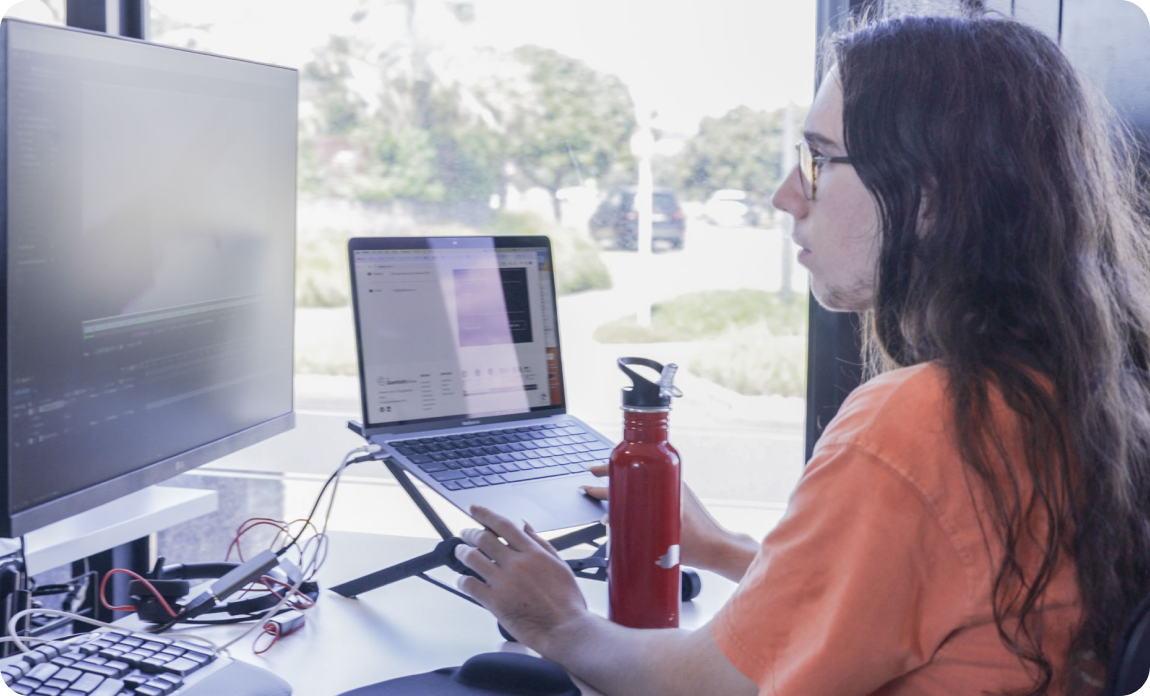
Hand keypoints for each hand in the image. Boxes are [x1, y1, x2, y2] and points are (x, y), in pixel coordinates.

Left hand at [454, 505, 590, 654]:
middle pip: (484, 538)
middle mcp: (517, 564)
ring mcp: (504, 583)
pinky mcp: (496, 602)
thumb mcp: (559, 565)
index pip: (504, 525)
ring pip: (473, 558)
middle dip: (470, 532)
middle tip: (464, 533)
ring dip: (462, 552)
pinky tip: (462, 581)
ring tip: (460, 552)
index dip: (485, 514)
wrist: (566, 629)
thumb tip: (525, 527)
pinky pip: (470, 586)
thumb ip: (541, 544)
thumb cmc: (567, 602)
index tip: (475, 510)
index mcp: (533, 553)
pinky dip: (462, 581)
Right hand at [582, 464, 756, 580]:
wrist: (719, 548)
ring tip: (607, 479)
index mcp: (663, 492)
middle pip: (634, 474)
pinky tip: (631, 493)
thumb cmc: (696, 547)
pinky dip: (639, 485)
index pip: (627, 484)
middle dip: (611, 473)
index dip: (602, 486)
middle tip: (592, 472)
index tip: (587, 486)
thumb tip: (611, 526)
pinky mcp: (680, 495)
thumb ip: (634, 531)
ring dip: (625, 479)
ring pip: (643, 478)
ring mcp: (676, 488)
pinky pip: (654, 485)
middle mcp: (670, 484)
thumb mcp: (658, 540)